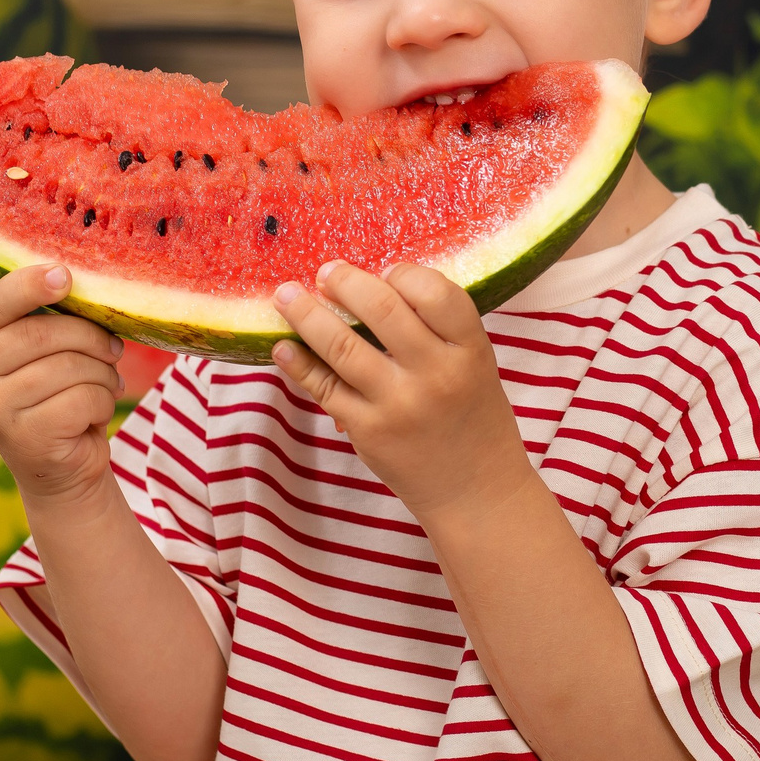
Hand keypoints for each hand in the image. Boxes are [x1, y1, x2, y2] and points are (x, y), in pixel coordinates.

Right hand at [0, 264, 127, 513]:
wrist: (63, 471)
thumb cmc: (63, 399)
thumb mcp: (53, 356)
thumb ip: (56, 323)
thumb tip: (78, 284)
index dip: (30, 285)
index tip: (65, 274)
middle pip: (42, 333)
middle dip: (91, 337)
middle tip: (113, 350)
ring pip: (68, 366)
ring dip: (103, 375)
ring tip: (103, 387)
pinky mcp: (24, 436)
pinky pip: (81, 399)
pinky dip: (103, 403)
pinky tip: (94, 415)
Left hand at [271, 262, 531, 517]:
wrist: (475, 490)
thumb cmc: (472, 417)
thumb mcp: (475, 365)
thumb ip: (438, 329)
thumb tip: (373, 285)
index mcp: (470, 351)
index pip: (435, 293)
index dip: (404, 272)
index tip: (385, 270)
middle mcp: (436, 375)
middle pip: (382, 309)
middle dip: (345, 282)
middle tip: (326, 271)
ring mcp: (398, 404)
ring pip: (341, 345)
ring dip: (306, 314)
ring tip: (287, 296)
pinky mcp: (368, 430)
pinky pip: (324, 388)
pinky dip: (299, 363)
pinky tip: (284, 348)